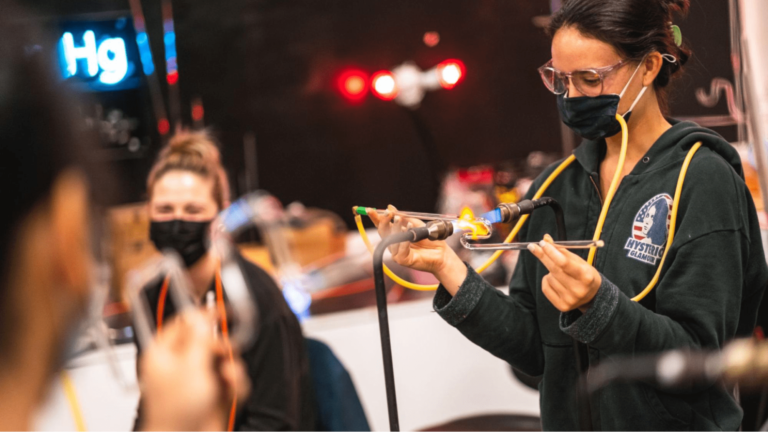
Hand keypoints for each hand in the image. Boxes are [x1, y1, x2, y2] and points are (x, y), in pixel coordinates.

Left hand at [140, 311, 249, 431]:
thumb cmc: (177, 413)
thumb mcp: (190, 367)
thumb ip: (198, 339)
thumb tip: (200, 315)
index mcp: (164, 355)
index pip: (183, 324)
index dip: (202, 316)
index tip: (220, 310)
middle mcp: (181, 365)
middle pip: (208, 341)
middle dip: (221, 347)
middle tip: (224, 351)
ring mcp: (199, 380)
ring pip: (224, 359)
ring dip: (232, 367)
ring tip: (228, 378)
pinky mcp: (215, 395)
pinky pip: (233, 379)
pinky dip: (236, 383)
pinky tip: (232, 390)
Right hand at [368, 205, 466, 293]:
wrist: (441, 253)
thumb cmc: (429, 239)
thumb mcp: (416, 224)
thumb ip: (403, 217)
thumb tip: (390, 207)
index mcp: (395, 234)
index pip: (382, 225)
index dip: (375, 218)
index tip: (370, 209)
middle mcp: (394, 244)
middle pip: (382, 232)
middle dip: (384, 222)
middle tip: (389, 214)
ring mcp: (397, 253)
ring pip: (391, 240)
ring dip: (397, 229)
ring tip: (405, 223)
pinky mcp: (403, 260)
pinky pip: (400, 249)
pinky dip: (404, 241)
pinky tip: (409, 234)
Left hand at [528, 234, 601, 312]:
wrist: (592, 295)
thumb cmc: (583, 273)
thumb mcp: (577, 261)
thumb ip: (561, 250)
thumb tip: (545, 238)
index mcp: (586, 276)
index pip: (564, 263)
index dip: (551, 252)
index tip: (542, 243)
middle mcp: (579, 290)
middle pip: (554, 269)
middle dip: (543, 256)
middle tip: (533, 246)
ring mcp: (570, 300)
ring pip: (549, 278)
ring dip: (549, 271)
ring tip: (560, 273)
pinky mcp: (562, 306)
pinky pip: (545, 288)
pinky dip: (547, 281)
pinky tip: (556, 281)